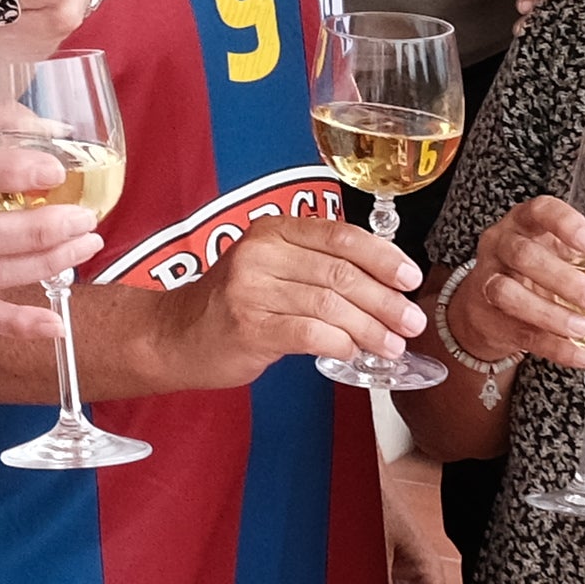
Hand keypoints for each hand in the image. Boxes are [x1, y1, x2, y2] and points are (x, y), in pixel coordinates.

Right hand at [151, 207, 424, 392]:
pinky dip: (340, 344)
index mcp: (273, 231)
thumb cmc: (232, 304)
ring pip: (330, 305)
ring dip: (370, 328)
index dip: (383, 257)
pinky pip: (310, 333)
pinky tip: (354, 353)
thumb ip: (317, 267)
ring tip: (392, 345)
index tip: (410, 277)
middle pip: (340, 273)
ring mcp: (251, 289)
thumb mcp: (271, 268)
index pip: (340, 236)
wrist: (173, 334)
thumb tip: (385, 286)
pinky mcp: (248, 326)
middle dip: (385, 300)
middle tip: (411, 322)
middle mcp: (260, 253)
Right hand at [450, 194, 584, 373]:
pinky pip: (520, 332)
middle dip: (562, 278)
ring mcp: (488, 279)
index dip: (563, 223)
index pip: (539, 210)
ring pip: (508, 293)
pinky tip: (580, 354)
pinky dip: (553, 347)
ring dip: (549, 313)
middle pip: (524, 255)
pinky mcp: (488, 316)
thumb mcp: (569, 261)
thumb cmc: (537, 273)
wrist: (489, 306)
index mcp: (526, 223)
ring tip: (583, 328)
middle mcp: (502, 245)